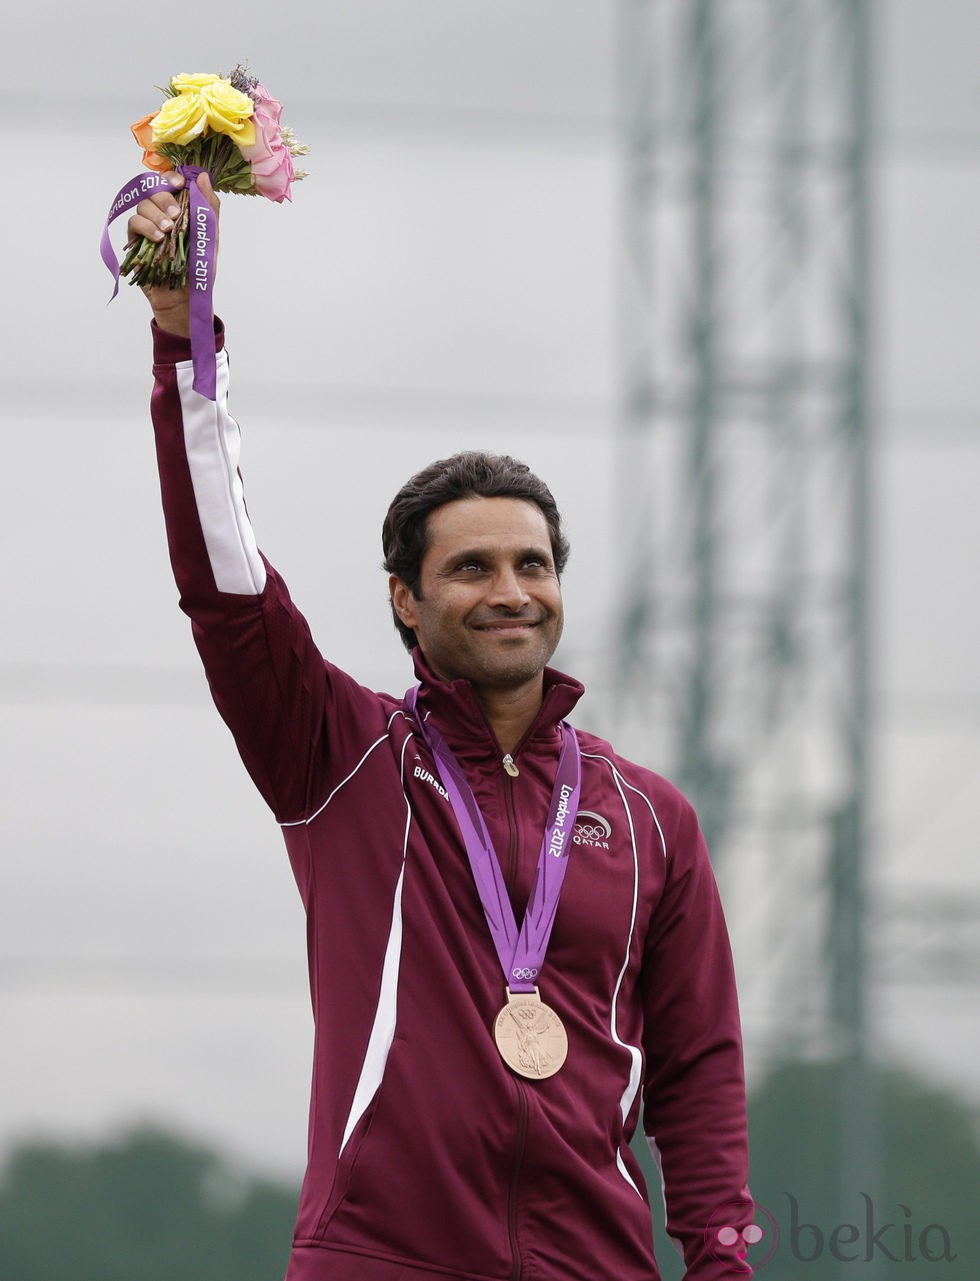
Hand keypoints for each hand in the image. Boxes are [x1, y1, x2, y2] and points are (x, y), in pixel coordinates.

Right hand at [126, 172, 220, 336]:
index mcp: (180, 209)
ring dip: (155, 214)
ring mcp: (147, 226)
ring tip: (167, 231)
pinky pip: (133, 222)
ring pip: (142, 204)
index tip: (180, 183)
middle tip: (176, 215)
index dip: (171, 177)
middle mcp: (161, 214)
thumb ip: (209, 207)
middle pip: (153, 189)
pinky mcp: (135, 241)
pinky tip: (158, 238)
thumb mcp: (211, 238)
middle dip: (164, 197)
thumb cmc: (200, 270)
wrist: (187, 298)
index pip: (170, 182)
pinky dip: (145, 227)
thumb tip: (202, 176)